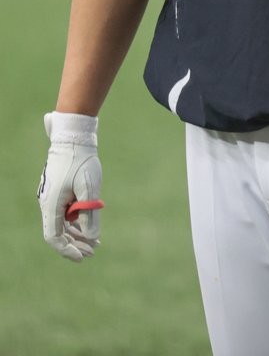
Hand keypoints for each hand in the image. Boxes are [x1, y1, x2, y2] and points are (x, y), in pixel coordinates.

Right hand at [37, 112, 102, 261]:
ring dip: (77, 234)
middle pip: (58, 232)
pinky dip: (77, 221)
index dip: (67, 249)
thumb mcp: (89, 188)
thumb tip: (92, 238)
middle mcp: (48, 203)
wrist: (73, 138)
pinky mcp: (59, 192)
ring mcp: (52, 197)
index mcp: (51, 204)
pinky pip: (65, 213)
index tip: (83, 257)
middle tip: (93, 251)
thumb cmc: (81, 160)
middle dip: (75, 244)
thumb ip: (90, 213)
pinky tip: (89, 227)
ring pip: (62, 223)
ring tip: (95, 243)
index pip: (54, 237)